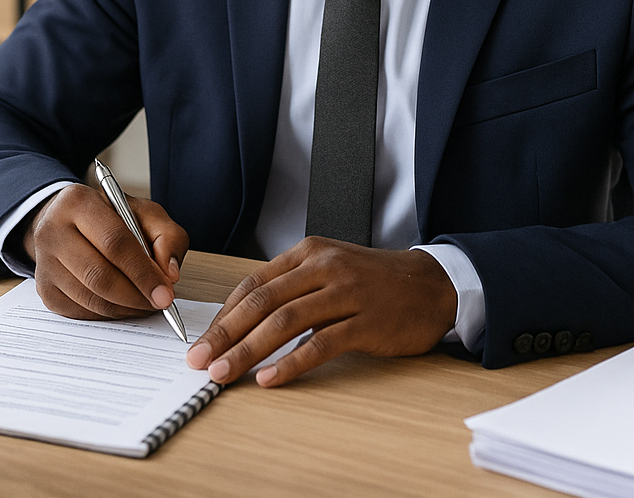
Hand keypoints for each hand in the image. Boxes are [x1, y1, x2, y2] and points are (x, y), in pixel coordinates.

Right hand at [22, 182, 188, 319]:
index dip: (143, 272)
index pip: (114, 243)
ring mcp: (45, 263)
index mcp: (78, 202)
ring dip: (125, 308)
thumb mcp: (146, 214)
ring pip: (91, 299)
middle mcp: (52, 231)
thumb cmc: (113, 218)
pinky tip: (124, 303)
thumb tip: (169, 275)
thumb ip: (168, 237)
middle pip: (99, 275)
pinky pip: (82, 312)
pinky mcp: (45, 290)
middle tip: (160, 303)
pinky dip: (109, 314)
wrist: (73, 224)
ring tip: (145, 302)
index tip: (165, 294)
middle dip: (136, 295)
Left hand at [185, 237, 456, 386]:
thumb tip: (243, 320)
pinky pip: (320, 344)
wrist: (432, 284)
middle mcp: (323, 268)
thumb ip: (291, 287)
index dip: (224, 314)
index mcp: (308, 253)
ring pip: (285, 322)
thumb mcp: (329, 270)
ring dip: (248, 350)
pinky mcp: (365, 321)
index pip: (253, 284)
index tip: (203, 341)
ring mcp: (345, 293)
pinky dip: (291, 363)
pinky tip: (270, 378)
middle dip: (225, 334)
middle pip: (262, 302)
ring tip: (225, 373)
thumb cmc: (375, 281)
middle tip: (201, 360)